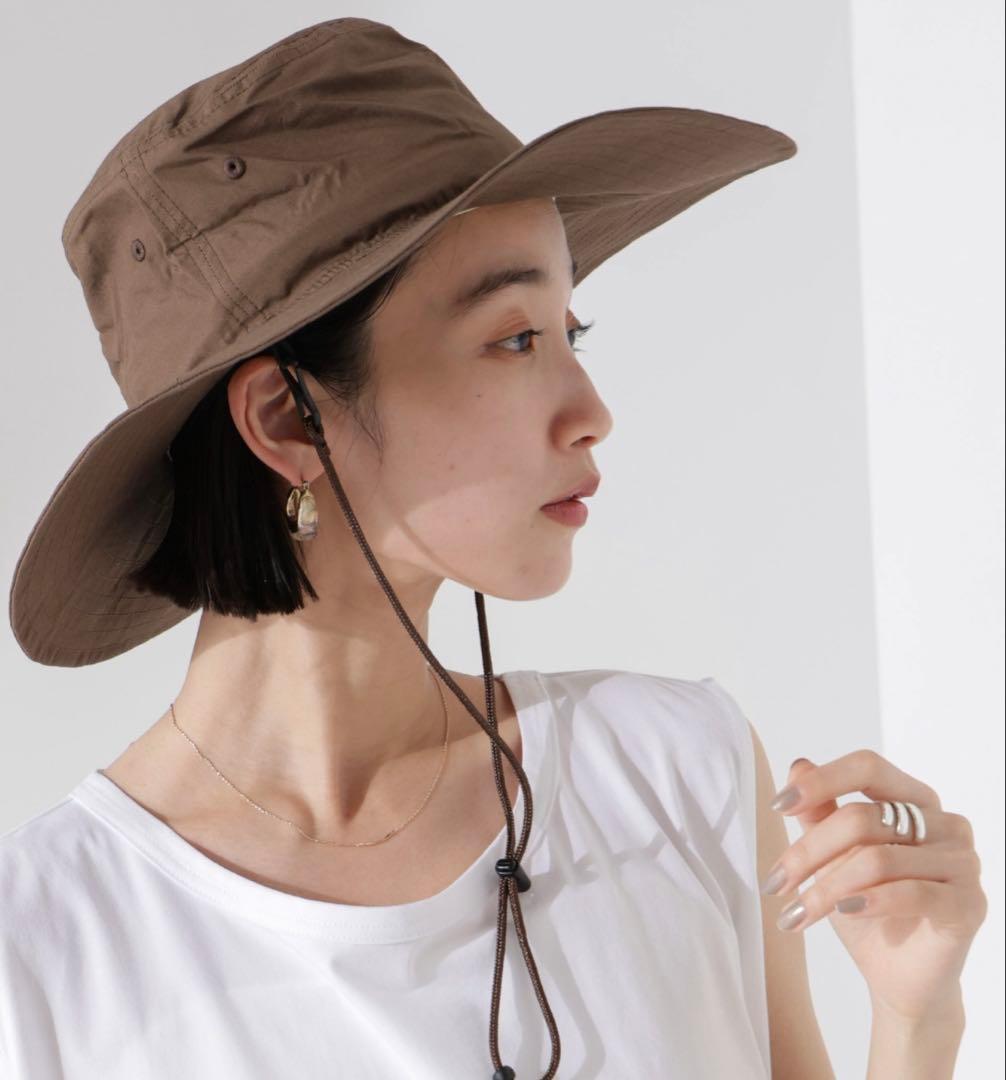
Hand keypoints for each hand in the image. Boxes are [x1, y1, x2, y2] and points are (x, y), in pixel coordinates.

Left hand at [760, 751, 987, 1021]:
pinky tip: (843, 911)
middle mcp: (946, 823)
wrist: (900, 977)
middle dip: (807, 852)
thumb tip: (798, 766)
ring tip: (796, 913)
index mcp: (915, 798)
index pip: (867, 767)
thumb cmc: (865, 908)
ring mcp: (963, 862)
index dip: (821, 781)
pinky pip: (910, 893)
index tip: (776, 805)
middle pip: (862, 817)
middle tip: (773, 883)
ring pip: (877, 859)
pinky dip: (868, 901)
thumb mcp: (832, 858)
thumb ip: (819, 812)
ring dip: (826, 889)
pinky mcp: (968, 904)